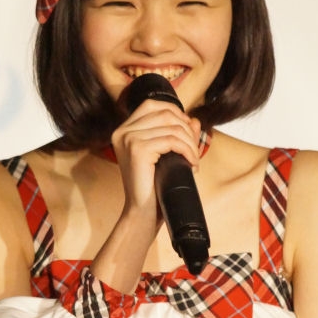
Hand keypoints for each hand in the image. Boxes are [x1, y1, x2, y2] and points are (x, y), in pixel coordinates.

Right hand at [111, 98, 201, 217]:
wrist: (143, 212)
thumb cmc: (153, 186)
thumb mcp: (166, 155)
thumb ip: (178, 134)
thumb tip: (194, 119)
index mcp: (124, 130)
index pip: (152, 105)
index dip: (175, 112)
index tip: (188, 130)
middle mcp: (122, 131)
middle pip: (165, 113)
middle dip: (187, 129)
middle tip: (194, 149)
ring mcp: (128, 139)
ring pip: (172, 127)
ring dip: (190, 143)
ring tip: (194, 159)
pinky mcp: (137, 149)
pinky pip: (172, 140)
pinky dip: (187, 151)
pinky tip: (191, 163)